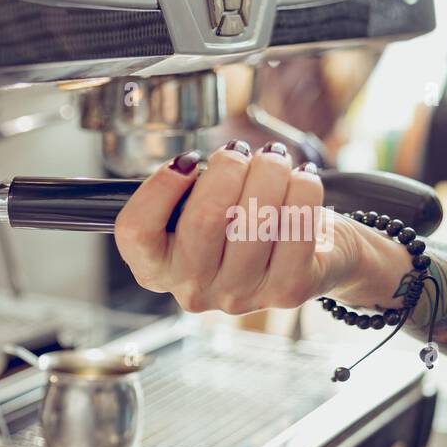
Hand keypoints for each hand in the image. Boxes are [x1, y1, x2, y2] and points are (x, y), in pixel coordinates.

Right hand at [113, 141, 413, 314]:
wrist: (310, 256)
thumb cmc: (241, 222)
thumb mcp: (197, 207)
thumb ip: (184, 191)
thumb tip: (195, 165)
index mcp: (157, 269)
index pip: (135, 231)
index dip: (160, 187)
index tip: (187, 162)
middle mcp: (192, 289)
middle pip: (203, 218)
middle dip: (227, 167)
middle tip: (238, 151)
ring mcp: (239, 296)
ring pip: (253, 218)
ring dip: (270, 171)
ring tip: (274, 159)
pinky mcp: (287, 291)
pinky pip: (296, 225)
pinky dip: (303, 188)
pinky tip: (302, 179)